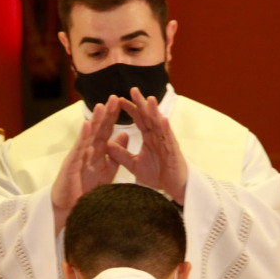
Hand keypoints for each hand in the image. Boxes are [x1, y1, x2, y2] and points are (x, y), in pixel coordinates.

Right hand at [51, 96, 121, 232]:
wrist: (70, 209)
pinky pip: (78, 149)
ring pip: (88, 136)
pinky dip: (83, 136)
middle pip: (98, 129)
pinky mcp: (71, 165)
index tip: (122, 102)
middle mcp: (86, 150)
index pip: (106, 131)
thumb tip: (126, 134)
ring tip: (100, 106)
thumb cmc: (86, 190)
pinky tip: (87, 124)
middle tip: (114, 97)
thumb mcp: (107, 169)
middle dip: (106, 114)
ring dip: (94, 121)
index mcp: (96, 151)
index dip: (114, 117)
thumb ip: (116, 153)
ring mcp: (77, 156)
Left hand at [106, 87, 187, 203]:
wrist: (173, 189)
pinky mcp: (173, 152)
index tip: (119, 99)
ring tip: (150, 99)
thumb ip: (121, 154)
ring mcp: (167, 142)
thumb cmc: (157, 175)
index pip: (139, 119)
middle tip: (133, 89)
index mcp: (149, 138)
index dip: (130, 109)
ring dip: (155, 112)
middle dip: (141, 103)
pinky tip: (163, 119)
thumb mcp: (133, 164)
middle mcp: (158, 136)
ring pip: (160, 124)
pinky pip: (169, 139)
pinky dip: (166, 129)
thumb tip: (106, 144)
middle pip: (149, 117)